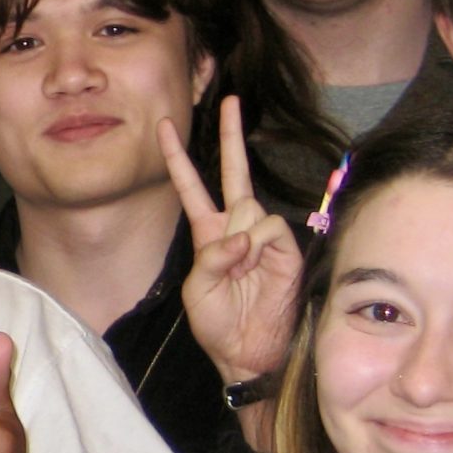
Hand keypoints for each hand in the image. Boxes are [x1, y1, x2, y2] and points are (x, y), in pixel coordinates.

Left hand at [159, 98, 301, 384]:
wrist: (248, 352)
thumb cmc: (219, 324)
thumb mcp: (198, 290)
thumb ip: (211, 258)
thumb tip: (241, 237)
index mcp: (208, 234)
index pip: (191, 187)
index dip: (178, 158)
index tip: (165, 126)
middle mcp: (237, 227)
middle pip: (234, 172)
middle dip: (231, 135)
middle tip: (231, 100)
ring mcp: (263, 236)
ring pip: (248, 209)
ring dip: (238, 241)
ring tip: (240, 272)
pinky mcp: (287, 248)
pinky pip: (267, 228)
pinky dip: (256, 245)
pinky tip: (255, 265)